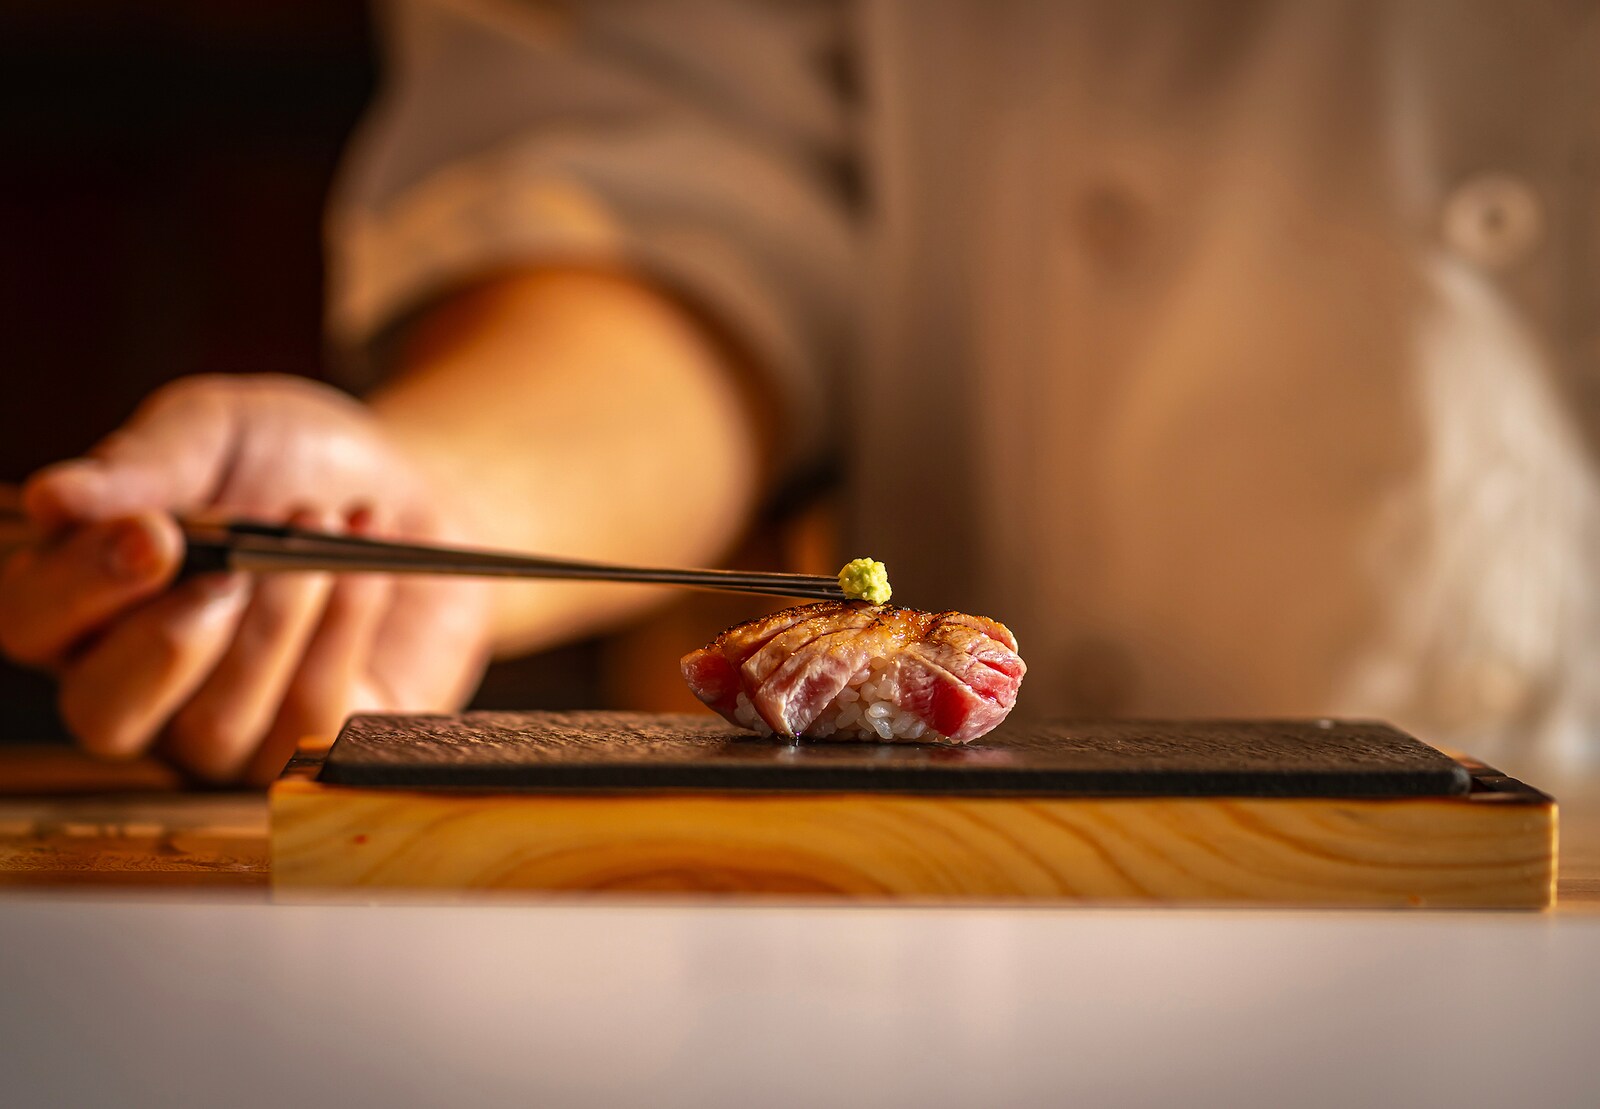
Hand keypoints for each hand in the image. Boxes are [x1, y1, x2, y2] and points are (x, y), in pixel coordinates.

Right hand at [0, 374, 491, 783]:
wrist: (415, 487)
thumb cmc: (295, 460)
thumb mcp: (218, 431)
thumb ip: (146, 463)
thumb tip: (51, 500)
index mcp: (84, 598)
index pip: (30, 623)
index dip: (80, 587)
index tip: (154, 535)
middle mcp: (138, 683)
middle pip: (103, 715)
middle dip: (171, 642)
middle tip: (239, 568)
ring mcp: (223, 732)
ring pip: (216, 728)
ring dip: (276, 622)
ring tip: (321, 529)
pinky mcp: (311, 748)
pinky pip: (309, 723)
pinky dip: (341, 632)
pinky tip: (364, 568)